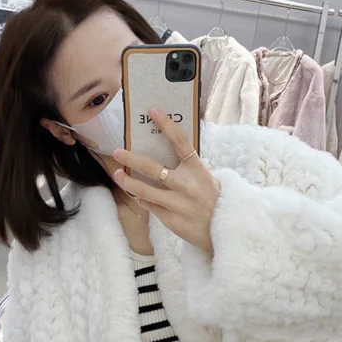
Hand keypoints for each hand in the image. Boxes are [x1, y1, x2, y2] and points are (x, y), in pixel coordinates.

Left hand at [112, 107, 219, 258]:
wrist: (224, 230)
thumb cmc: (214, 200)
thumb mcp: (207, 179)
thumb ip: (188, 168)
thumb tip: (165, 151)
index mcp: (198, 170)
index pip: (180, 142)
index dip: (167, 125)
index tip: (154, 111)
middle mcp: (186, 185)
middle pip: (152, 168)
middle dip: (131, 159)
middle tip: (117, 152)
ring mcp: (177, 203)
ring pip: (144, 190)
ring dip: (127, 182)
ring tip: (118, 174)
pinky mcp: (170, 219)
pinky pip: (149, 205)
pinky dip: (141, 198)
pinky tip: (135, 194)